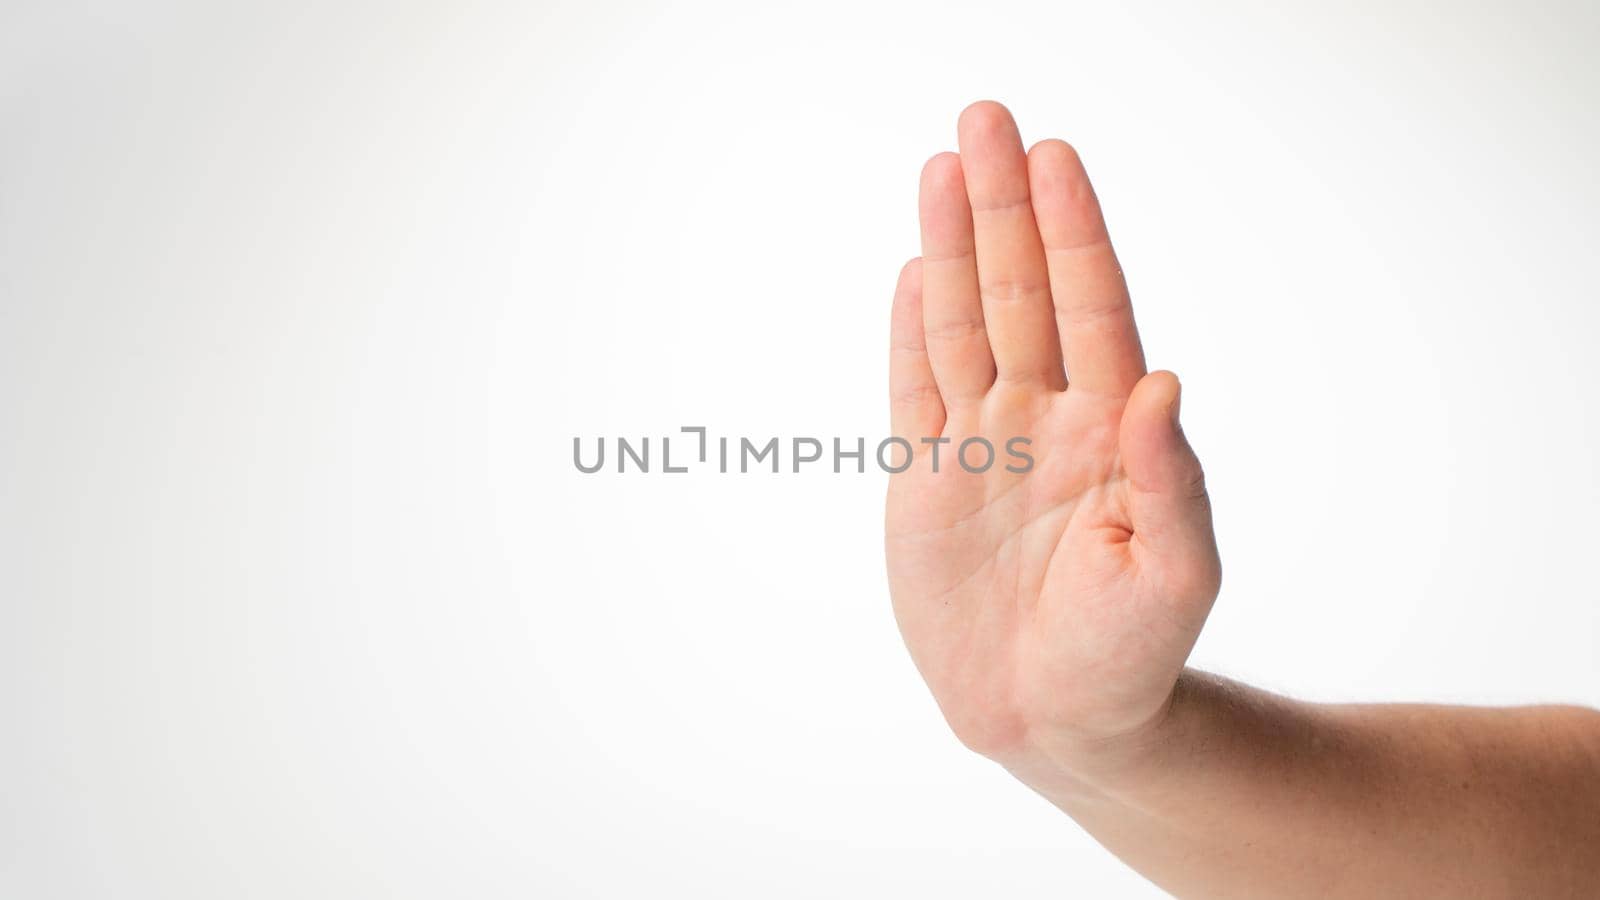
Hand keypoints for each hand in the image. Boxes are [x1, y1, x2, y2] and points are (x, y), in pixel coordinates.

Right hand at [885, 102, 1220, 774]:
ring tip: (942, 167)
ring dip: (953, 247)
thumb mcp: (1175, 577)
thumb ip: (1170, 480)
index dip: (1073, 235)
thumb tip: (1163, 385)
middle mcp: (1046, 417)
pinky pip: (916, 388)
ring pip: (963, 324)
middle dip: (1004, 208)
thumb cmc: (1131, 654)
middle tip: (986, 120)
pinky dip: (912, 329)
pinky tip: (915, 268)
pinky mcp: (927, 479)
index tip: (1055, 160)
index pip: (1092, 310)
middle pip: (1021, 293)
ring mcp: (984, 444)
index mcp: (1114, 431)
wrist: (1053, 719)